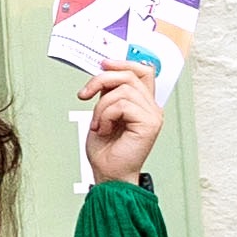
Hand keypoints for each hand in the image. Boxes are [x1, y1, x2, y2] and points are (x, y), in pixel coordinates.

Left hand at [82, 63, 164, 185]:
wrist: (107, 172)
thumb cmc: (106, 149)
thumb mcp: (102, 113)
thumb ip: (109, 94)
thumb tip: (104, 73)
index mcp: (143, 103)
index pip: (143, 71)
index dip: (123, 63)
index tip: (103, 64)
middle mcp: (151, 107)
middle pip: (129, 75)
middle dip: (101, 81)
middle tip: (84, 95)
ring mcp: (153, 115)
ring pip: (122, 90)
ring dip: (100, 107)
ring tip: (98, 124)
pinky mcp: (150, 123)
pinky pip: (122, 105)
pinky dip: (105, 116)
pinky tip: (104, 129)